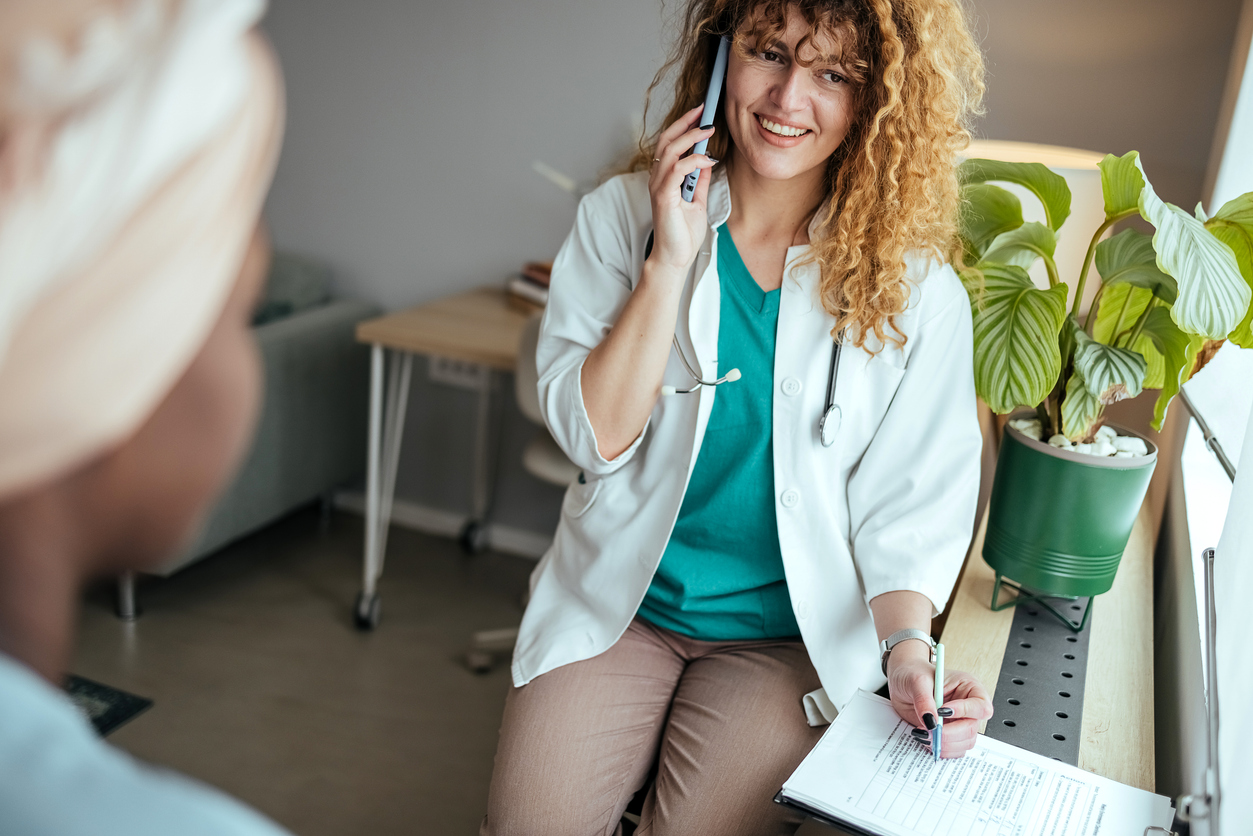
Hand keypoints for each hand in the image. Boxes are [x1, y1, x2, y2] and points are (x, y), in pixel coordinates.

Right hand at [646, 104, 718, 272]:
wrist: (676, 258)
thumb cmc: (683, 234)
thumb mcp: (697, 200)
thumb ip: (699, 179)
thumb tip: (707, 159)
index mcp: (664, 178)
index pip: (670, 144)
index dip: (684, 126)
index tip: (701, 112)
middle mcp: (658, 179)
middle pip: (667, 140)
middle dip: (685, 122)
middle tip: (704, 109)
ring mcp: (659, 187)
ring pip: (670, 151)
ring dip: (691, 137)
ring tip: (709, 129)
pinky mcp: (663, 197)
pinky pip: (677, 170)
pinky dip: (693, 161)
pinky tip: (709, 159)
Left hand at [887, 649, 992, 758]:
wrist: (901, 682)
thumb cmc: (913, 673)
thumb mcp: (916, 680)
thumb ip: (924, 700)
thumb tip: (931, 721)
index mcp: (969, 688)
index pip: (981, 706)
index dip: (965, 711)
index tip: (942, 711)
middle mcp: (968, 708)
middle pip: (971, 729)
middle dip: (949, 733)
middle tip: (928, 729)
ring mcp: (959, 723)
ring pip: (964, 743)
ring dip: (944, 743)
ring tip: (924, 732)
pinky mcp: (949, 734)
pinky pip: (953, 749)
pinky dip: (940, 748)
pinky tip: (926, 738)